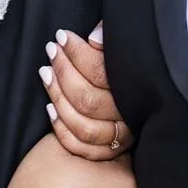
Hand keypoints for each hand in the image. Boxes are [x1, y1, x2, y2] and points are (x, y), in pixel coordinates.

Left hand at [41, 23, 131, 160]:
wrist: (141, 91)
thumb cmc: (127, 60)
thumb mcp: (125, 41)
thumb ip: (111, 36)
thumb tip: (94, 39)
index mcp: (136, 86)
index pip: (99, 71)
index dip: (76, 52)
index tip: (61, 36)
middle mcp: (129, 114)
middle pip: (87, 100)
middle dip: (63, 72)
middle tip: (51, 50)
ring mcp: (121, 136)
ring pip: (83, 127)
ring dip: (58, 99)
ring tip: (46, 74)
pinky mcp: (109, 151)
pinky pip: (82, 147)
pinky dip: (62, 130)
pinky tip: (50, 108)